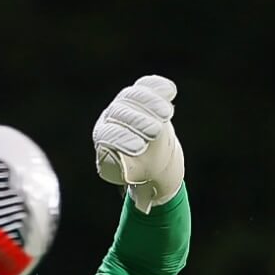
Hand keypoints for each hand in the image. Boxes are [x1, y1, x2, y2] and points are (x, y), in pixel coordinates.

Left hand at [93, 75, 183, 212]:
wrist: (151, 153)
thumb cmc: (140, 169)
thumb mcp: (132, 175)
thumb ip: (129, 176)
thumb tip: (131, 189)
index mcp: (103, 136)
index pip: (107, 133)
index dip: (121, 139)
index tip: (139, 149)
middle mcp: (110, 116)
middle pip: (120, 112)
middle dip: (138, 122)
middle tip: (155, 132)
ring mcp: (125, 102)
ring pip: (134, 96)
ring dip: (151, 104)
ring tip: (167, 115)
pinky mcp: (142, 93)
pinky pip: (148, 85)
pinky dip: (158, 87)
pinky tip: (171, 92)